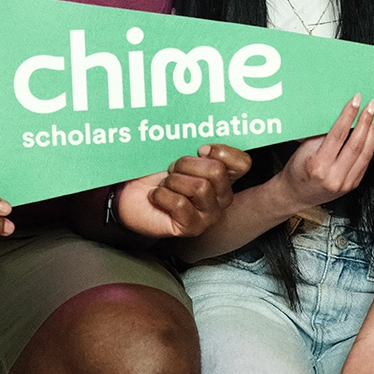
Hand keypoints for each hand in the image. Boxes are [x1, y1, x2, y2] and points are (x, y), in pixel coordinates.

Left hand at [117, 144, 252, 238]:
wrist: (130, 193)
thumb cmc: (156, 172)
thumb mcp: (178, 151)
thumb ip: (197, 146)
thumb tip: (204, 145)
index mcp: (225, 175)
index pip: (243, 163)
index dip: (221, 151)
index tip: (199, 149)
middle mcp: (223, 197)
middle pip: (217, 171)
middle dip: (186, 164)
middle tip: (172, 170)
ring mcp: (210, 215)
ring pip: (200, 187)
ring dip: (173, 181)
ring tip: (165, 185)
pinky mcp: (192, 228)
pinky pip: (180, 203)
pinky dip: (161, 195)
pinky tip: (157, 197)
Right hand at [276, 96, 373, 214]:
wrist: (295, 194)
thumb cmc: (296, 171)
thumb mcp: (303, 150)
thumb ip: (322, 135)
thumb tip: (341, 116)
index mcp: (318, 166)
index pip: (338, 135)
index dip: (348, 116)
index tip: (356, 101)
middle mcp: (334, 177)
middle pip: (356, 144)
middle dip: (365, 121)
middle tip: (371, 106)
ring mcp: (345, 183)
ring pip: (365, 154)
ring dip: (371, 133)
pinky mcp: (352, 185)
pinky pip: (365, 163)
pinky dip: (369, 146)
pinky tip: (370, 135)